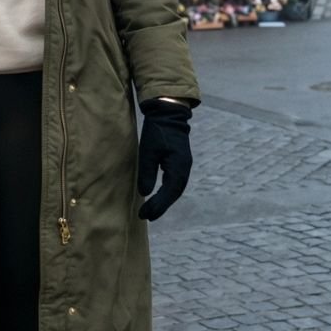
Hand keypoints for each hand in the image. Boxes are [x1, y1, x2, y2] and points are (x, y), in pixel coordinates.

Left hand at [137, 100, 192, 221]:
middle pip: (174, 193)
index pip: (169, 192)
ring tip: (151, 211)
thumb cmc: (157, 131)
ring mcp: (184, 166)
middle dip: (161, 207)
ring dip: (164, 201)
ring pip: (176, 189)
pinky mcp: (180, 163)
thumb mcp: (148, 151)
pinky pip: (175, 183)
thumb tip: (145, 193)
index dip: (158, 205)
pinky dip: (167, 193)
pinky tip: (158, 197)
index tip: (145, 214)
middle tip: (147, 216)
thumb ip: (147, 173)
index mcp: (178, 166)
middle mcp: (184, 169)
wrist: (169, 114)